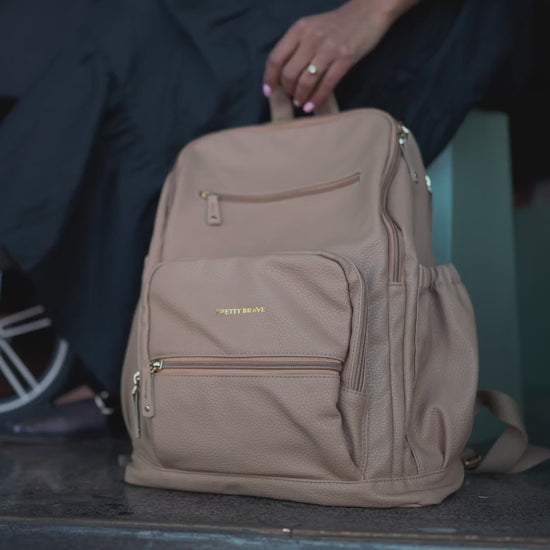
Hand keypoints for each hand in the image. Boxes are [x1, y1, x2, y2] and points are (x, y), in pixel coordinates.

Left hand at [263, 0, 418, 111]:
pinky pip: (326, 85)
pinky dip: (316, 99)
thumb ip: (296, 45)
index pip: (276, 58)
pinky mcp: (345, 58)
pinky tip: (312, 107)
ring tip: (301, 102)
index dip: (270, 78)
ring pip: (306, 81)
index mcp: (299, 29)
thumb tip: (281, 73)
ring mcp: (329, 48)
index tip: (268, 91)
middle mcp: (311, 37)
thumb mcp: (311, 27)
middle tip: (292, 96)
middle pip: (289, 73)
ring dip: (301, 97)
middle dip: (288, 90)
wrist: (368, 12)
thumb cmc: (337, 24)